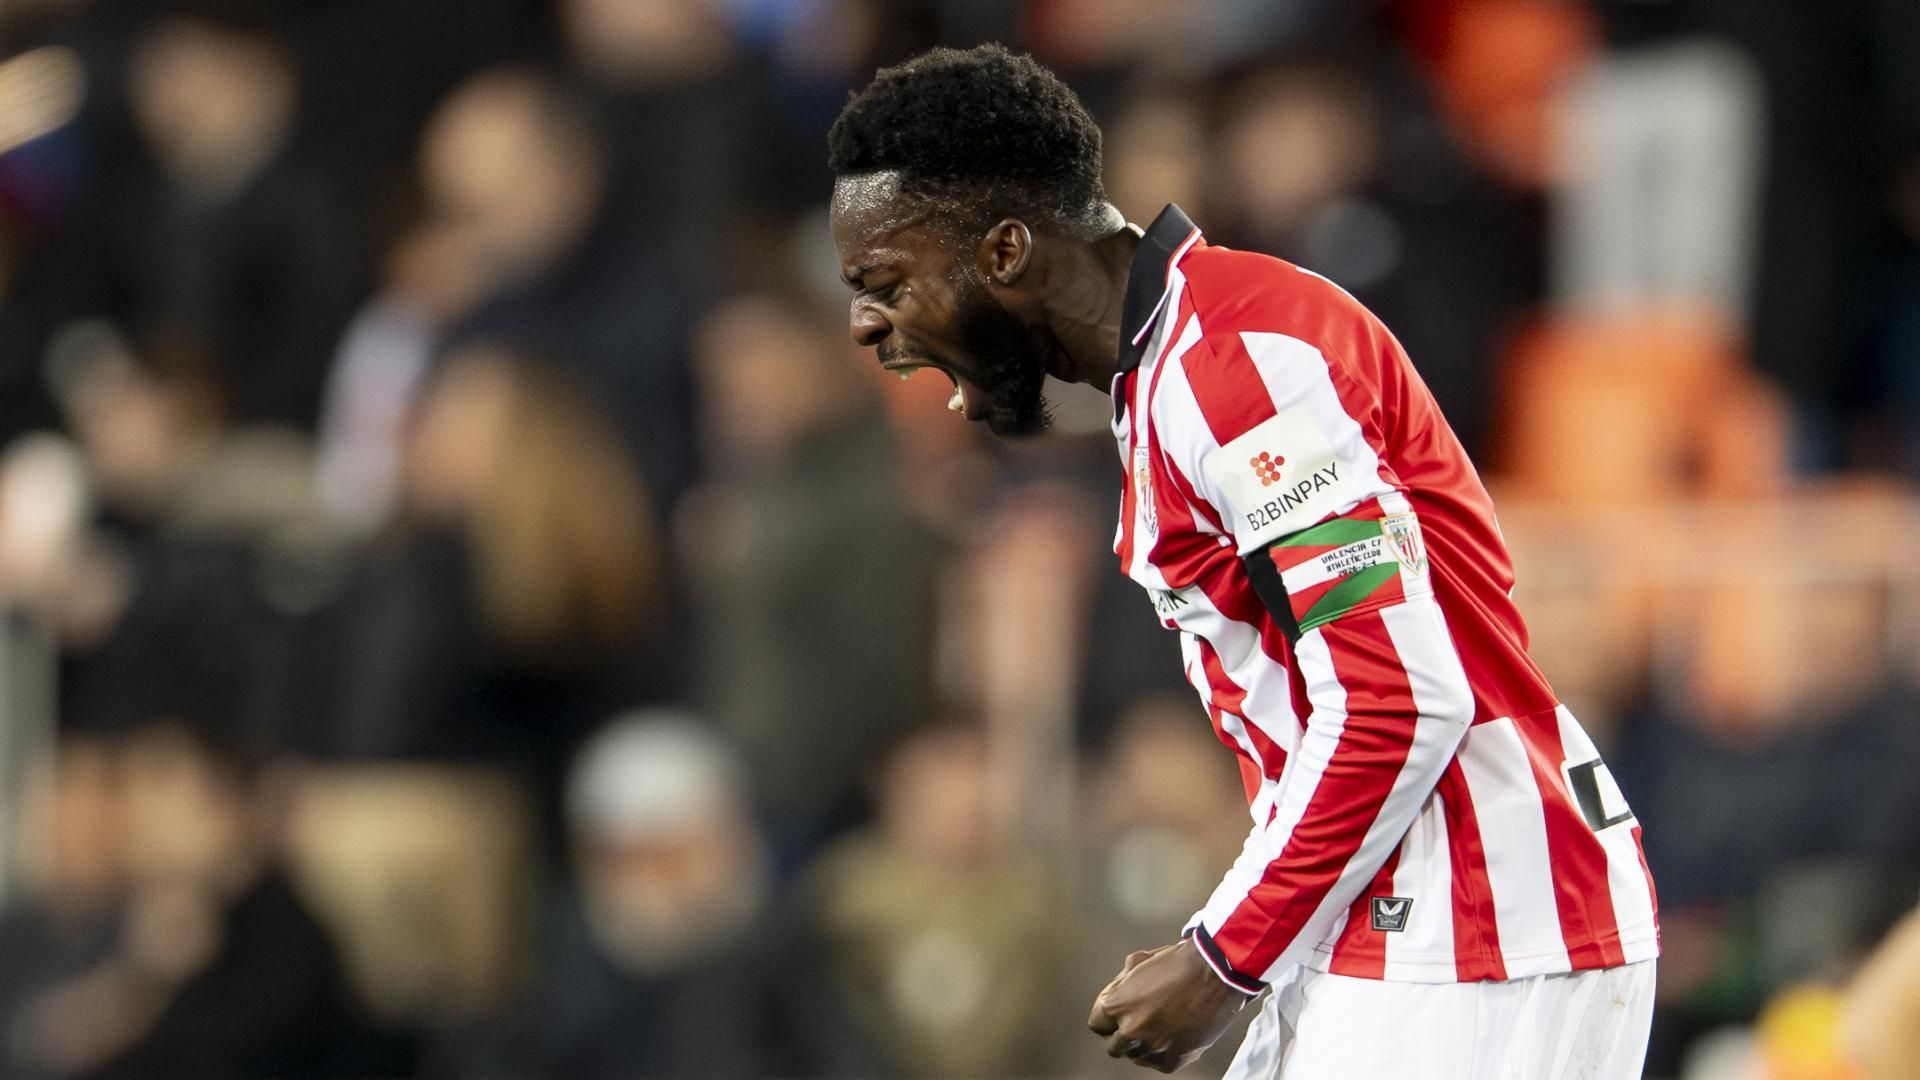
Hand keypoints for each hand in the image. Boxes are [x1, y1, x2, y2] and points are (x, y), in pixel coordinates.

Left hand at [1087, 937, 1248, 1071]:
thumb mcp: (1141, 961)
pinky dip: (1161, 1054)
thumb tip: (1119, 991)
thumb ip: (1123, 982)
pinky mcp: (1176, 1057)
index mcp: (1118, 1005)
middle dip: (1121, 1034)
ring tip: (1155, 1029)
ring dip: (1141, 1045)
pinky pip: (1158, 1063)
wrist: (1216, 971)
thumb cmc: (1179, 961)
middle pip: (1113, 1046)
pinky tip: (1168, 1040)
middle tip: (1134, 1024)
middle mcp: (1132, 1028)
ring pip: (1135, 1056)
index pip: (1096, 1023)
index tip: (1115, 1014)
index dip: (1106, 1017)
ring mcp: (1154, 1046)